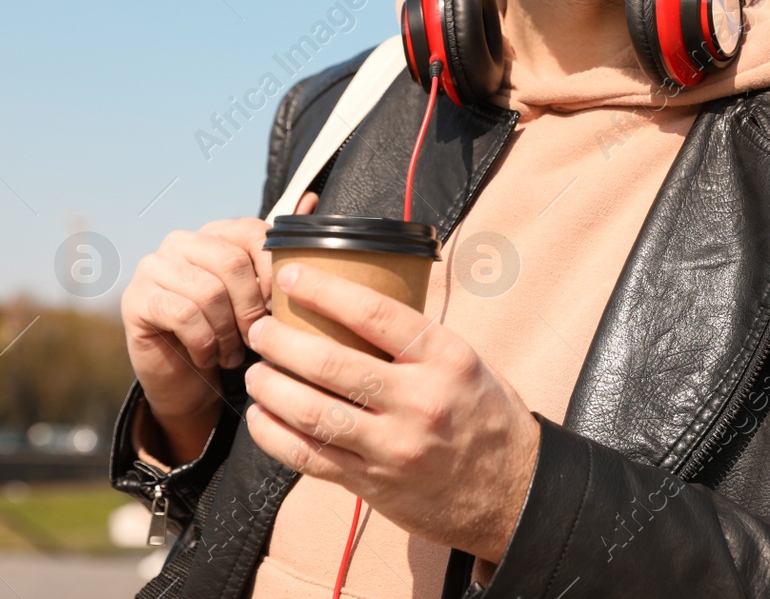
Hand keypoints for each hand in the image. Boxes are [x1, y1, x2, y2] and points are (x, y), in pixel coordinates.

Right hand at [121, 193, 317, 461]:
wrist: (187, 380)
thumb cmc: (229, 332)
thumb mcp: (260, 296)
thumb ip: (280, 252)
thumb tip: (311, 199)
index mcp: (215, 233)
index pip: (252, 232)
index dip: (274, 271)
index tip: (278, 305)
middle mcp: (181, 243)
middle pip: (232, 262)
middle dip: (251, 307)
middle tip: (255, 337)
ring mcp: (154, 268)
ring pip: (209, 292)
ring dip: (228, 332)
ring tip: (232, 353)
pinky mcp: (137, 300)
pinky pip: (184, 315)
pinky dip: (204, 343)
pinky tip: (208, 357)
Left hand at [242, 261, 539, 562]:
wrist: (513, 492)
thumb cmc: (487, 418)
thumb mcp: (468, 364)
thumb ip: (417, 344)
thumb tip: (355, 310)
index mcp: (447, 359)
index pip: (377, 315)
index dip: (327, 292)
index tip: (293, 278)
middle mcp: (420, 401)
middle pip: (333, 365)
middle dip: (283, 343)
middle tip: (261, 329)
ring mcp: (393, 446)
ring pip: (313, 413)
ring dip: (272, 389)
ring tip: (256, 372)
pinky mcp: (373, 483)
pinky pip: (310, 457)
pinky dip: (275, 436)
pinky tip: (261, 418)